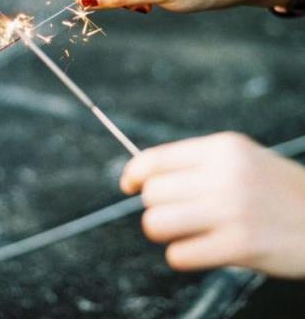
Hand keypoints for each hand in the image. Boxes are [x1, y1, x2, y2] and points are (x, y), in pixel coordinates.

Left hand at [120, 132, 304, 277]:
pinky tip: (202, 249)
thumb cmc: (275, 189)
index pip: (155, 159)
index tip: (128, 185)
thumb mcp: (240, 158)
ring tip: (185, 231)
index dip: (133, 174)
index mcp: (221, 148)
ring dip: (164, 231)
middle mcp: (224, 174)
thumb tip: (143, 176)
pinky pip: (178, 255)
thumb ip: (195, 163)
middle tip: (176, 211)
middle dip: (156, 205)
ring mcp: (232, 209)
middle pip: (152, 193)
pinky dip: (183, 255)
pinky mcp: (239, 245)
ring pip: (156, 223)